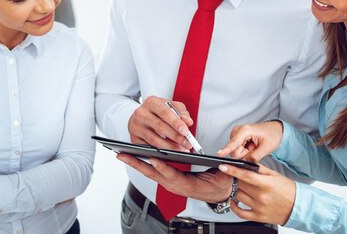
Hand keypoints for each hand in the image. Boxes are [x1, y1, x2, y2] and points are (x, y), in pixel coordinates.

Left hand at [117, 153, 232, 202]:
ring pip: (151, 173)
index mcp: (189, 185)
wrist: (221, 192)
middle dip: (137, 164)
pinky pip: (154, 172)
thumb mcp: (224, 175)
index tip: (153, 159)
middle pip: (154, 174)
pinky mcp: (169, 180)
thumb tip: (224, 163)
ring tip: (122, 154)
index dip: (163, 168)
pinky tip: (134, 156)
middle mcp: (176, 185)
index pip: (174, 176)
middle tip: (122, 155)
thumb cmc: (221, 182)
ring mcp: (171, 184)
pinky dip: (143, 164)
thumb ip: (223, 169)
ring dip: (136, 164)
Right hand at [128, 96, 194, 150]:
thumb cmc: (158, 111)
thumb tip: (188, 122)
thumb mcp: (171, 106)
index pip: (165, 112)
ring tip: (182, 149)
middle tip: (188, 143)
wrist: (140, 116)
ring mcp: (135, 127)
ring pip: (155, 140)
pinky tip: (170, 153)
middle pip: (160, 127)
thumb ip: (181, 112)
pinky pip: (149, 148)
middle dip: (176, 137)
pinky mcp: (134, 139)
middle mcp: (141, 113)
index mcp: (151, 102)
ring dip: (170, 147)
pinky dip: (161, 152)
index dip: (176, 123)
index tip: (186, 131)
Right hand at [216, 121, 283, 161]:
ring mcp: (236, 134)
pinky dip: (245, 151)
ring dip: (245, 153)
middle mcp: (238, 131)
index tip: (218, 154)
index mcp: (245, 130)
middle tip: (255, 149)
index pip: (234, 143)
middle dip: (245, 155)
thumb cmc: (272, 135)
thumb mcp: (267, 147)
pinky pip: (237, 151)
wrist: (275, 129)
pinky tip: (251, 146)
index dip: (226, 149)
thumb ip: (255, 157)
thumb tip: (244, 164)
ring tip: (254, 147)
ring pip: (235, 153)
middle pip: (234, 152)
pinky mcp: (236, 138)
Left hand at [218, 163, 294, 225]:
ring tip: (245, 188)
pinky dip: (234, 207)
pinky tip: (234, 201)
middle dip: (239, 179)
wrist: (297, 207)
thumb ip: (260, 169)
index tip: (223, 166)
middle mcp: (262, 197)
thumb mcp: (275, 175)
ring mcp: (259, 208)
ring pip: (239, 196)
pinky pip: (240, 213)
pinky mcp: (258, 217)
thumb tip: (246, 164)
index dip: (232, 170)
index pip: (245, 175)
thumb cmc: (288, 190)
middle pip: (240, 184)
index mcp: (266, 184)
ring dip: (239, 190)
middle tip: (244, 178)